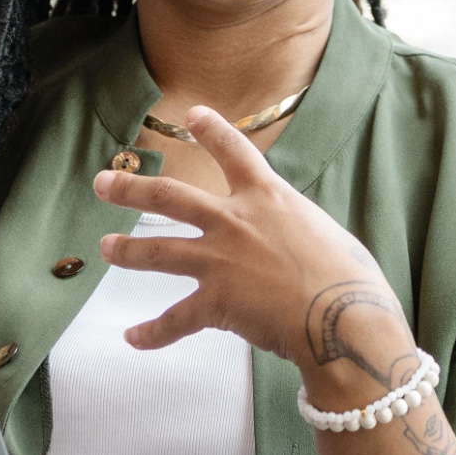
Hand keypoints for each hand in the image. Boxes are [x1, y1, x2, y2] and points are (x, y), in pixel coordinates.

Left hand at [93, 106, 420, 395]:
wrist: (346, 317)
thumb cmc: (351, 279)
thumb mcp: (323, 233)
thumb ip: (293, 229)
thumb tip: (289, 239)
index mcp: (268, 197)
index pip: (234, 151)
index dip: (211, 131)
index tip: (191, 115)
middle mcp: (235, 221)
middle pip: (170, 196)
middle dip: (131, 188)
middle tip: (104, 182)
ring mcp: (219, 260)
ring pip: (156, 250)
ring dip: (126, 249)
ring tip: (106, 246)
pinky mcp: (215, 301)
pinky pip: (174, 320)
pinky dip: (152, 332)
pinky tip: (133, 338)